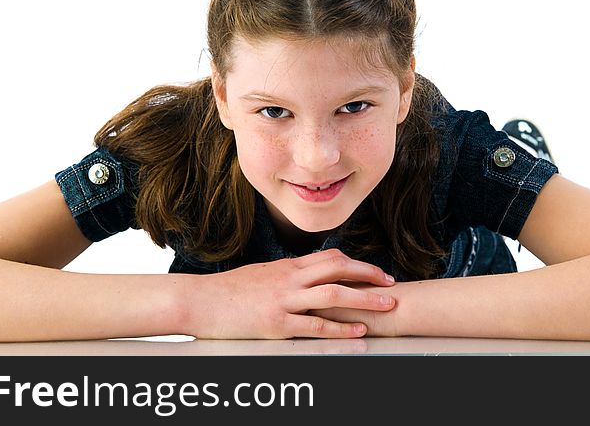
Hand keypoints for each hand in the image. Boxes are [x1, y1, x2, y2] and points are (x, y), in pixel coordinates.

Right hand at [185, 248, 395, 338]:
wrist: (199, 301)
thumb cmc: (226, 291)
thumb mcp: (260, 275)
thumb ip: (284, 276)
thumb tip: (302, 277)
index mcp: (287, 267)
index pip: (330, 257)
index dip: (356, 263)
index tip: (375, 270)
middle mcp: (290, 279)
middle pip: (339, 269)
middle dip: (369, 274)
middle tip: (391, 282)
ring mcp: (284, 300)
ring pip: (334, 294)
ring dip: (365, 299)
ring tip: (388, 305)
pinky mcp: (277, 323)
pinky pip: (315, 324)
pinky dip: (341, 328)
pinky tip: (358, 332)